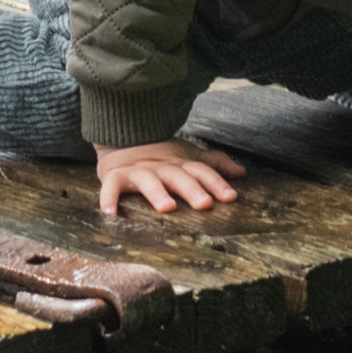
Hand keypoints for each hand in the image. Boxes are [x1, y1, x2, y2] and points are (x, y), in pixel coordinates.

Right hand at [94, 135, 247, 218]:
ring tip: (166, 207)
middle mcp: (162, 167)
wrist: (122, 137)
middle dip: (191, 189)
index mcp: (181, 163)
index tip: (231, 197)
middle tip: (204, 204)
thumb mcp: (188, 157)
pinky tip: (111, 215)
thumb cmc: (161, 156)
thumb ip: (214, 165)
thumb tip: (242, 173)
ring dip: (157, 193)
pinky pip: (111, 188)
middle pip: (178, 176)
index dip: (216, 183)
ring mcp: (138, 171)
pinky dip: (109, 199)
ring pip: (148, 181)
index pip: (202, 171)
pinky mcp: (115, 177)